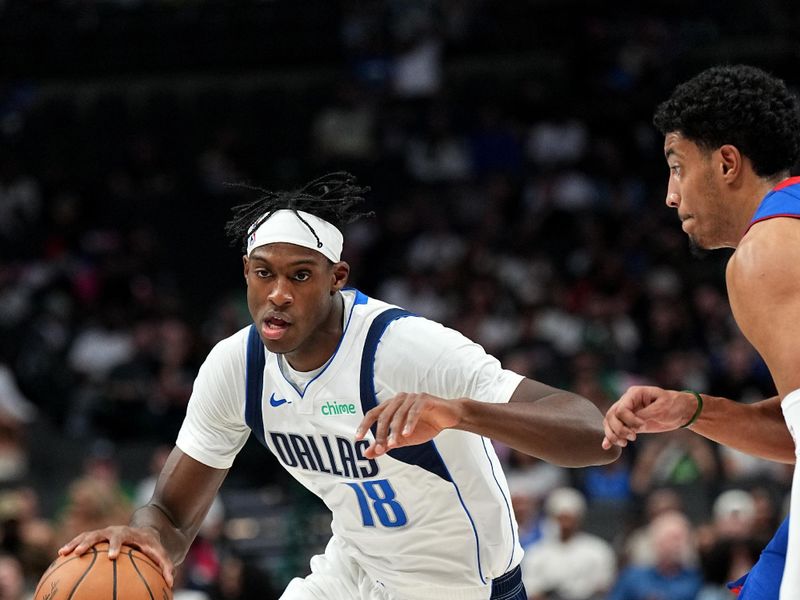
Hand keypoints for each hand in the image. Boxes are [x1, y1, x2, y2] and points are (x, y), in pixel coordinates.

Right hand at [58, 525, 173, 587]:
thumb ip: (166, 566)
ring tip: (63, 553)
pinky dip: (72, 545)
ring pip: (87, 534)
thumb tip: (171, 583)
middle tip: (80, 553)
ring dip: (75, 542)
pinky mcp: (96, 536)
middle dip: (89, 542)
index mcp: (129, 533)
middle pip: (100, 533)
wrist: (144, 531)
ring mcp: (103, 532)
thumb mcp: (161, 553)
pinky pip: (82, 539)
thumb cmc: (151, 546)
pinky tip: (60, 556)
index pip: (122, 537)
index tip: (111, 556)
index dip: (116, 546)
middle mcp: (114, 530)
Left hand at [355, 392, 461, 458]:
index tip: (358, 439)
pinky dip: (409, 423)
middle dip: (381, 433)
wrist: (447, 418)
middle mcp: (398, 399)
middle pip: (384, 416)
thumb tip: (367, 453)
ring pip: (398, 414)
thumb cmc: (424, 426)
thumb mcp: (402, 439)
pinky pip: (413, 411)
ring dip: (394, 430)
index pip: (373, 414)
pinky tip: (407, 434)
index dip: (364, 425)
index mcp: (391, 406)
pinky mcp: (423, 399)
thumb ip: (385, 445)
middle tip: (380, 448)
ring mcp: (411, 397)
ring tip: (393, 444)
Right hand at [602, 386, 697, 449]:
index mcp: (634, 394)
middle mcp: (627, 402)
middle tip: (633, 437)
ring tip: (624, 443)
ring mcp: (627, 413)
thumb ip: (646, 415)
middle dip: (619, 429)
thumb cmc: (674, 405)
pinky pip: (615, 429)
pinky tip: (606, 445)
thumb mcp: (662, 408)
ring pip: (610, 422)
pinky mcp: (630, 423)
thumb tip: (635, 426)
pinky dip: (610, 437)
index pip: (621, 409)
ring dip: (613, 434)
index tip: (643, 426)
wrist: (681, 411)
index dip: (629, 420)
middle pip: (611, 415)